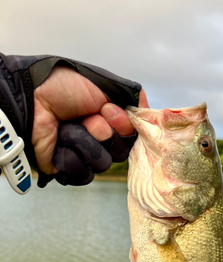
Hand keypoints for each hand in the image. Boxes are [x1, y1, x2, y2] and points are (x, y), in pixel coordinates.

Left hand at [32, 66, 148, 174]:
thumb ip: (133, 98)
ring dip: (84, 141)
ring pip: (102, 164)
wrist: (32, 98)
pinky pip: (83, 174)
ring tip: (68, 126)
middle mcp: (100, 141)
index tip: (107, 111)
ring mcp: (85, 156)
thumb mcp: (106, 85)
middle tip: (87, 117)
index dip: (122, 127)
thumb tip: (150, 115)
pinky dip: (71, 156)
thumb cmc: (65, 87)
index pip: (131, 138)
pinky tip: (60, 141)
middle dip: (104, 133)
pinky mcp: (69, 169)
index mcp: (110, 123)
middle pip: (120, 154)